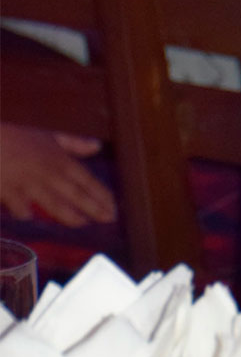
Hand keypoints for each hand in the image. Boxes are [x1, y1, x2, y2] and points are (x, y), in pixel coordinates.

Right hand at [0, 126, 117, 225]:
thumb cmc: (16, 133)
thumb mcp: (48, 134)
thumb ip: (73, 143)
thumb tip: (97, 147)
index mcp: (59, 158)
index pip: (86, 180)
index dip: (101, 194)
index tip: (113, 206)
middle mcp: (48, 172)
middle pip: (75, 194)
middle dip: (94, 208)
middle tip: (109, 219)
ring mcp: (28, 183)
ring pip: (53, 204)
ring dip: (69, 216)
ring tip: (82, 223)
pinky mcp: (6, 191)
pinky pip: (20, 206)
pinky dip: (25, 212)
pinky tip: (29, 216)